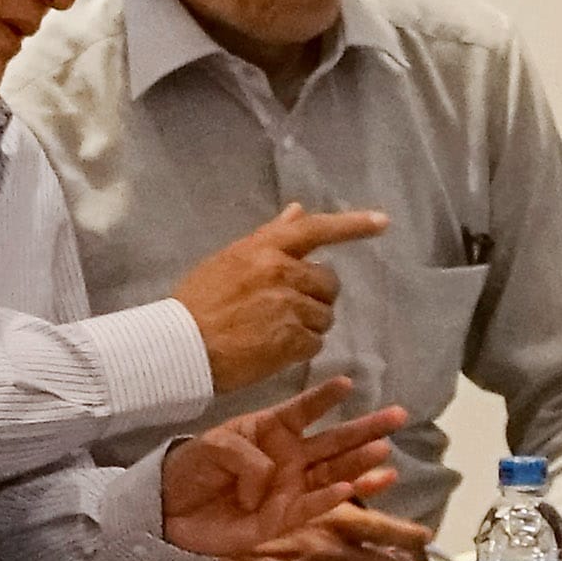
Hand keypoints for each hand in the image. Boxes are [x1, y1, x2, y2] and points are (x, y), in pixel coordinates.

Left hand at [164, 379, 409, 560]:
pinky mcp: (285, 519)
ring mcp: (291, 488)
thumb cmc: (195, 467)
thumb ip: (247, 456)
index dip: (324, 397)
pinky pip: (313, 506)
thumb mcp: (216, 445)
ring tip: (385, 452)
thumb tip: (272, 478)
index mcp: (273, 430)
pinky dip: (331, 498)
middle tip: (398, 416)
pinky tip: (351, 487)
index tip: (347, 382)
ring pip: (334, 473)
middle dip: (367, 429)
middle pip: (334, 441)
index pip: (304, 410)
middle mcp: (290, 457)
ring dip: (359, 464)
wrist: (172, 509)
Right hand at [173, 204, 387, 389]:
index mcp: (264, 249)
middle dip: (317, 296)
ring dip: (308, 325)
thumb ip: (269, 237)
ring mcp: (288, 307)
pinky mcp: (290, 340)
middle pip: (328, 282)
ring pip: (324, 316)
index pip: (316, 229)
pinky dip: (301, 349)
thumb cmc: (198, 303)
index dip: (352, 225)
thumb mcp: (229, 259)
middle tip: (291, 308)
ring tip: (276, 331)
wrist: (179, 347)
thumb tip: (298, 211)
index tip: (382, 222)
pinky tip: (275, 349)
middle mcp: (280, 273)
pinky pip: (315, 342)